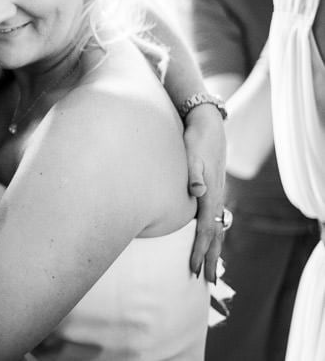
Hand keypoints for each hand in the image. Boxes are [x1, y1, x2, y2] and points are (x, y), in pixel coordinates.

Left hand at [183, 103, 226, 281]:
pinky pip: (215, 220)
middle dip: (210, 259)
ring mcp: (216, 195)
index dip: (198, 250)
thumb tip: (196, 191)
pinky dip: (214, 236)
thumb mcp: (191, 155)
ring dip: (214, 251)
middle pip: (215, 236)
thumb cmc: (195, 141)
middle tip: (206, 282)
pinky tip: (211, 242)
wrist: (207, 126)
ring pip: (217, 229)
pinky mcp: (213, 191)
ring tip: (210, 270)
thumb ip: (193, 173)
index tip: (193, 268)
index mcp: (209, 195)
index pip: (205, 230)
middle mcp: (216, 198)